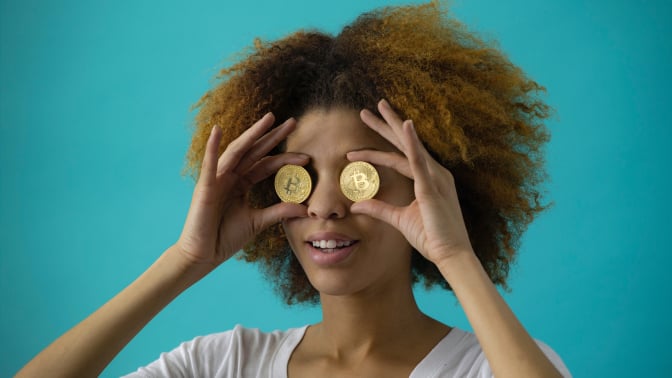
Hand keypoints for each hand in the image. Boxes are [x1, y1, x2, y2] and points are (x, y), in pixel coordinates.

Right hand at [175, 113, 307, 269]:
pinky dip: (212, 147)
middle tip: (293, 122)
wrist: (203, 255)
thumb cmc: (225, 237)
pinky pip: (209, 165)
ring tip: (268, 119)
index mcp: (241, 184)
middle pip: (255, 151)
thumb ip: (279, 212)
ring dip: (251, 134)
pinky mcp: (204, 187)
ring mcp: (216, 179)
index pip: (266, 165)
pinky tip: (217, 131)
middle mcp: (229, 177)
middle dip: (273, 136)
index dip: (285, 158)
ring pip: (237, 151)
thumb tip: (305, 209)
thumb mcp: (258, 222)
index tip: (307, 157)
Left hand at [348, 100, 473, 265]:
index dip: (377, 151)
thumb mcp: (400, 219)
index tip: (354, 150)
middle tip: (366, 110)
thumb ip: (380, 209)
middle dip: (385, 125)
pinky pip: (419, 161)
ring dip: (392, 125)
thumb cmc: (432, 237)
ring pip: (408, 145)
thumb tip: (357, 204)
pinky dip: (412, 141)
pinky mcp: (432, 187)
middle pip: (403, 143)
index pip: (399, 158)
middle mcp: (434, 172)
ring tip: (377, 108)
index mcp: (428, 179)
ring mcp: (434, 177)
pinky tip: (405, 124)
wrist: (451, 255)